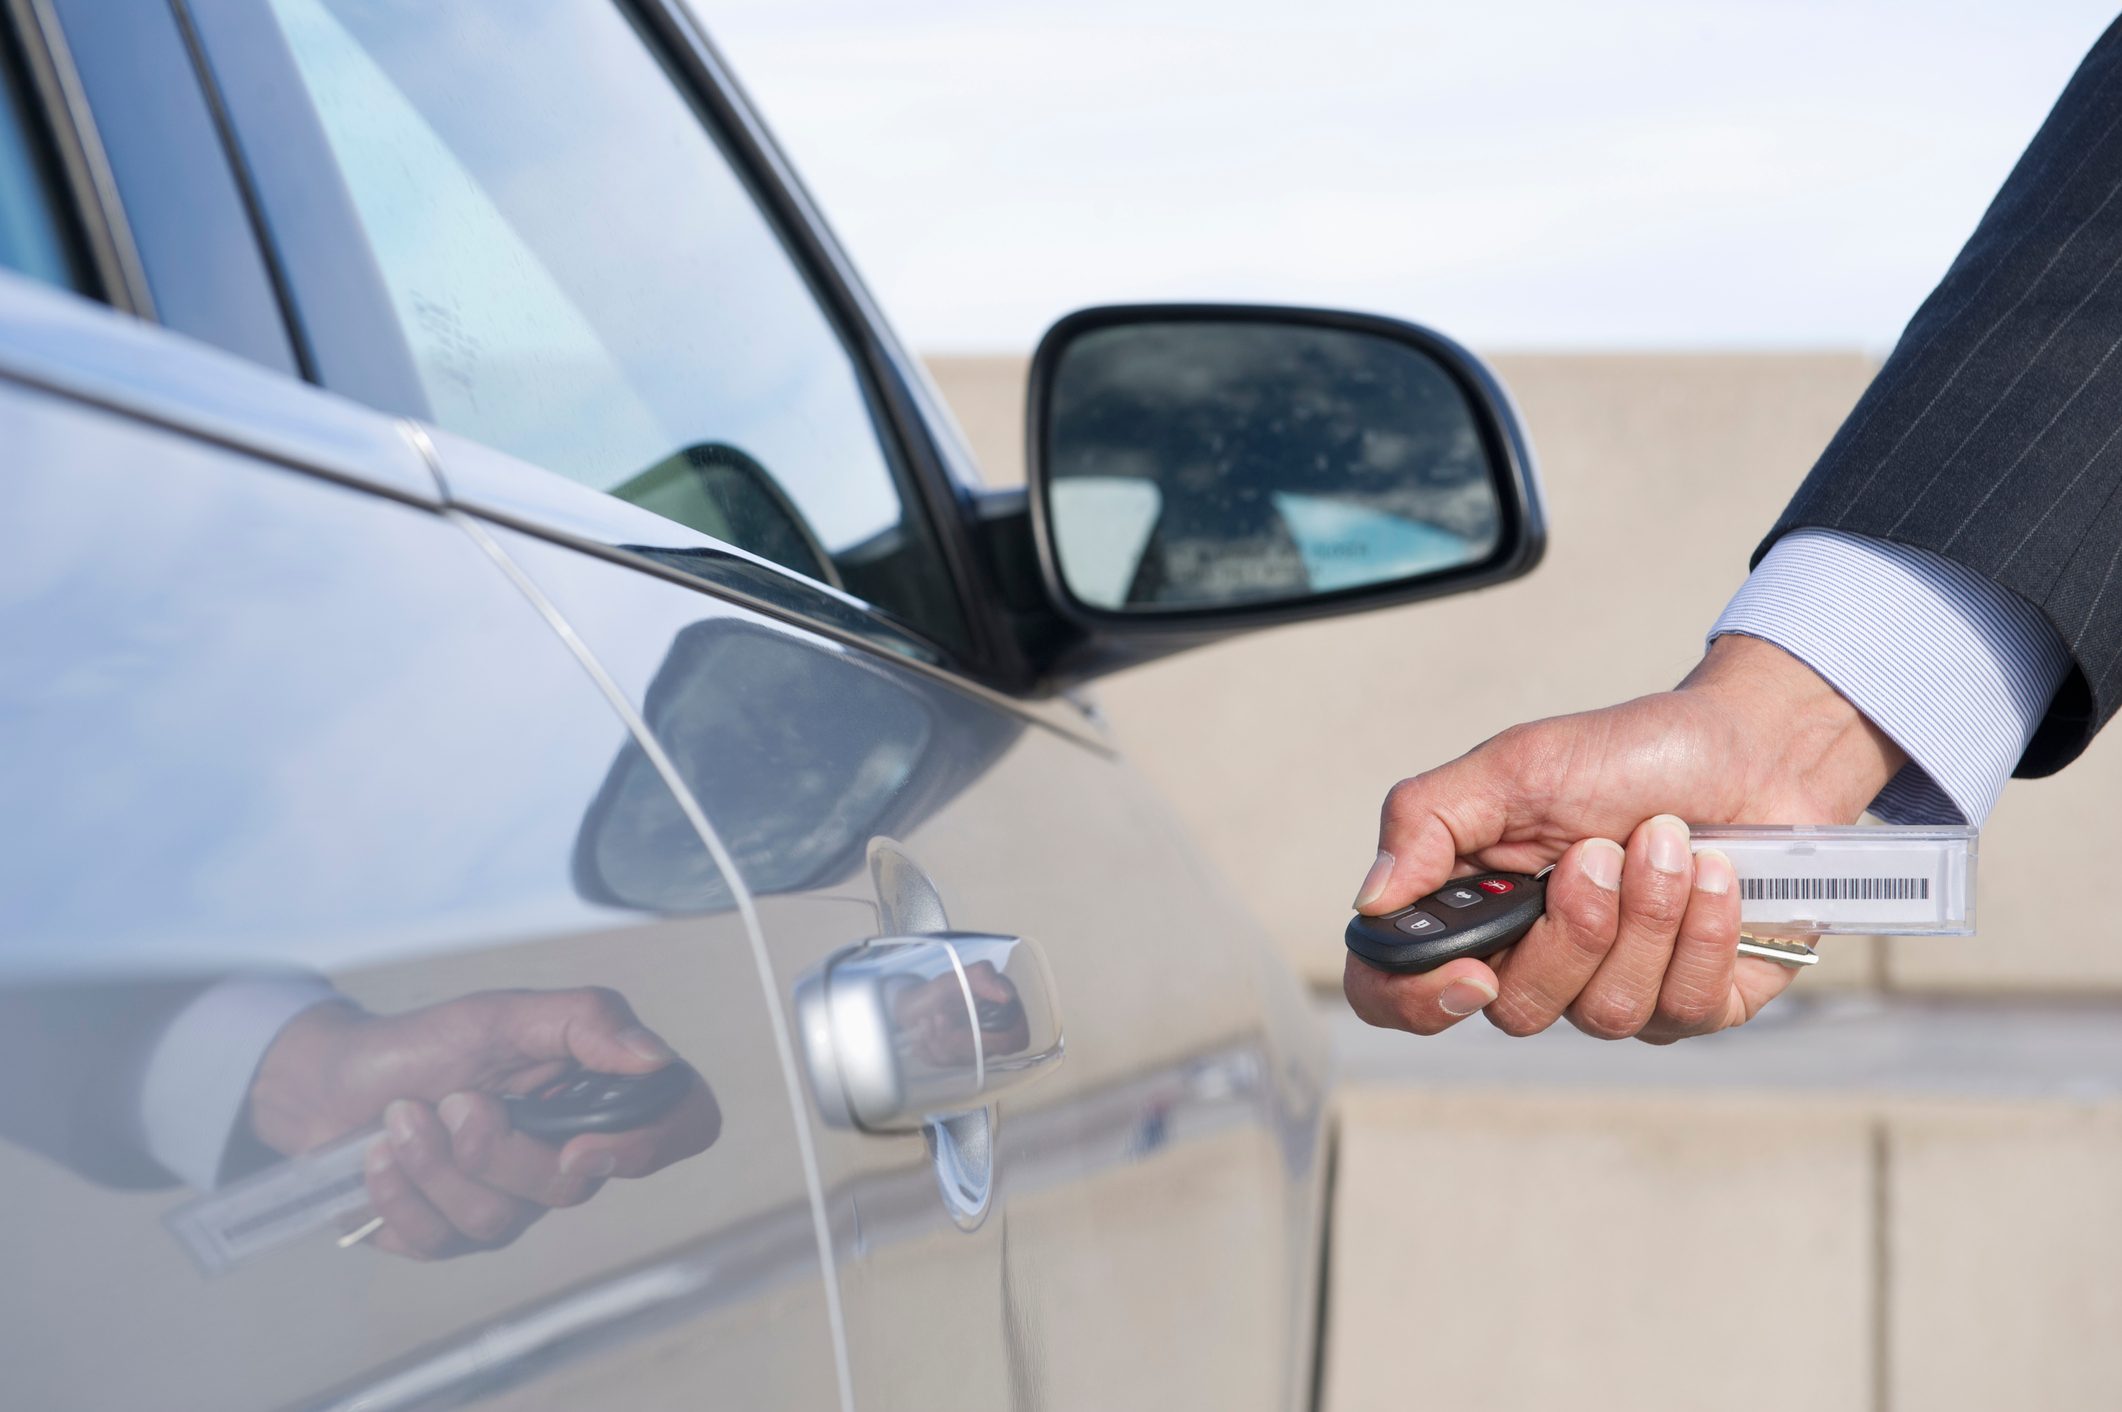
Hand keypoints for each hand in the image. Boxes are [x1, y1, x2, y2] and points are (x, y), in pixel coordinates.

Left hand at [248, 987, 719, 1258]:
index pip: (684, 1126)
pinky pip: (440, 1239)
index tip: (582, 1139)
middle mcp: (568, 1155)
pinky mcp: (454, 1236)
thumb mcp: (507, 1013)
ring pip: (500, 1219)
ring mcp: (513, 1202)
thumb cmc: (432, 1041)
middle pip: (573, 1188)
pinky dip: (399, 1190)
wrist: (340, 1078)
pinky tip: (381, 1154)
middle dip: (499, 1147)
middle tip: (456, 1101)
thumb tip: (656, 1060)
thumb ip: (588, 1023)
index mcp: (599, 1094)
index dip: (650, 1145)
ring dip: (435, 1162)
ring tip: (402, 1117)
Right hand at [1343, 635, 1906, 1043]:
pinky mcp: (1696, 1005)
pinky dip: (1706, 929)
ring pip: (1606, 1012)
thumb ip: (1426, 823)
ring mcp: (1616, 993)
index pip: (1397, 996)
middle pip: (1518, 1010)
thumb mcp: (1514, 767)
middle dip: (1574, 924)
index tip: (1473, 969)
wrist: (1752, 749)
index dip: (1416, 1003)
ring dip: (1648, 913)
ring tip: (1669, 841)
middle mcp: (1536, 965)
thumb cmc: (1629, 755)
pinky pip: (1685, 1008)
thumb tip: (1372, 900)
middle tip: (1602, 850)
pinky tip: (1717, 876)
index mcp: (1474, 912)